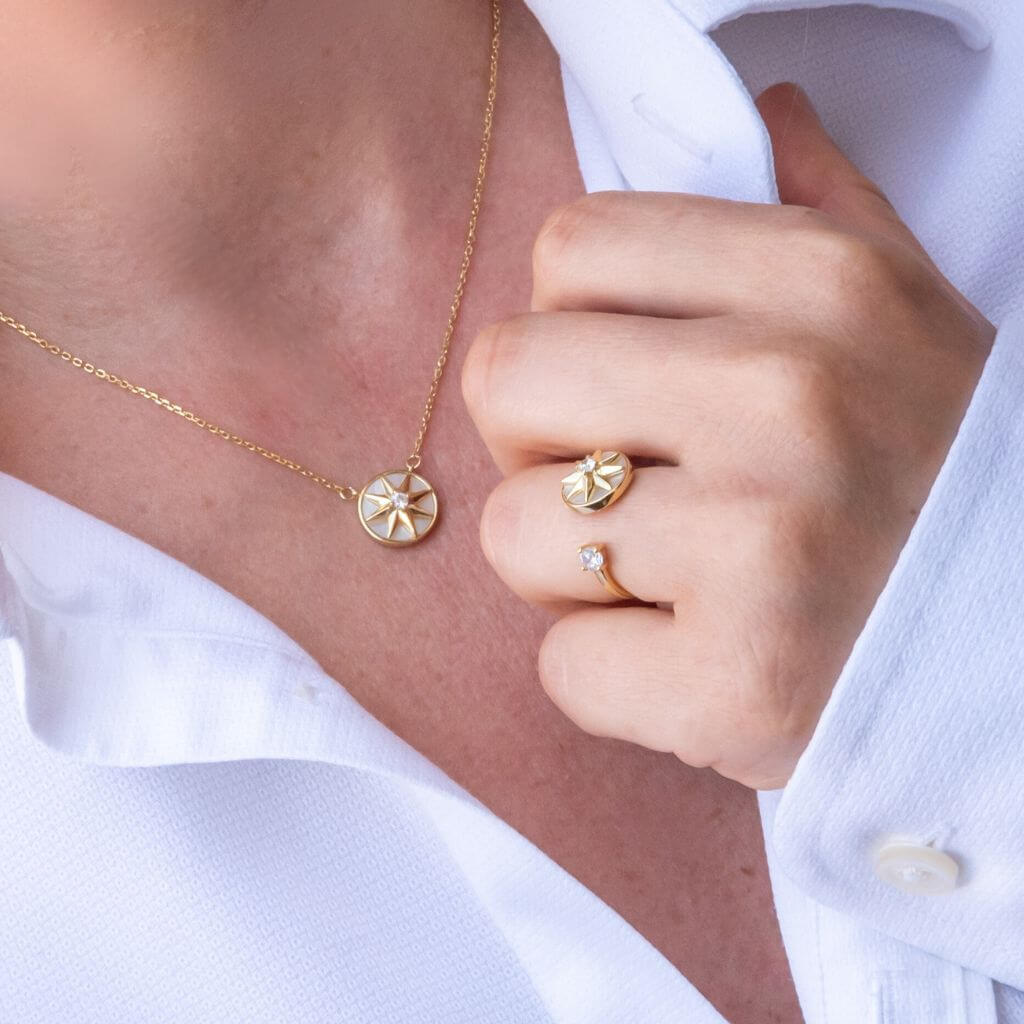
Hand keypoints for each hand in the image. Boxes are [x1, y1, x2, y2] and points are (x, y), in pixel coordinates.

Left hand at [461, 83, 994, 788]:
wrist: (1021, 646)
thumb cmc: (946, 478)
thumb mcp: (913, 313)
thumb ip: (827, 206)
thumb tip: (764, 116)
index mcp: (817, 283)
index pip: (569, 249)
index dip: (569, 326)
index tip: (618, 385)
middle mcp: (787, 396)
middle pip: (505, 375)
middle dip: (535, 443)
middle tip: (619, 488)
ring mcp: (762, 544)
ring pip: (513, 531)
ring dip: (570, 569)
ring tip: (670, 583)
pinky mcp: (739, 685)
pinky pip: (564, 668)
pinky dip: (611, 677)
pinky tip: (694, 663)